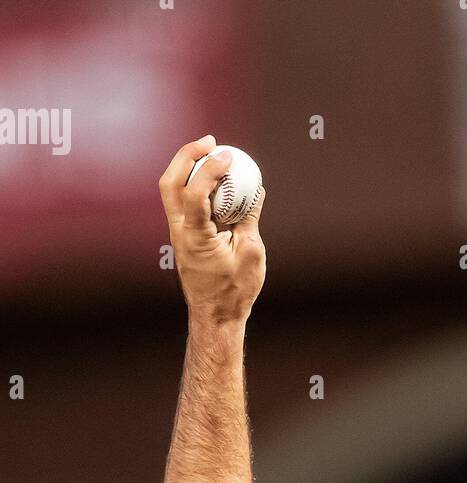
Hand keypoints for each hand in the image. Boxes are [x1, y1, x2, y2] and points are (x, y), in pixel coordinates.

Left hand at [158, 136, 265, 324]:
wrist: (215, 316)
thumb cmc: (235, 291)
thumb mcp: (251, 252)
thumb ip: (249, 218)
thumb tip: (255, 191)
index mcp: (195, 237)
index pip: (194, 192)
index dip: (210, 168)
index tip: (229, 156)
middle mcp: (179, 231)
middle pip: (170, 181)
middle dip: (187, 155)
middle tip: (211, 142)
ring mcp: (177, 233)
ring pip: (171, 189)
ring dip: (187, 166)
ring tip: (211, 153)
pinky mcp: (182, 236)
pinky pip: (183, 201)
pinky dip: (194, 183)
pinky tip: (214, 179)